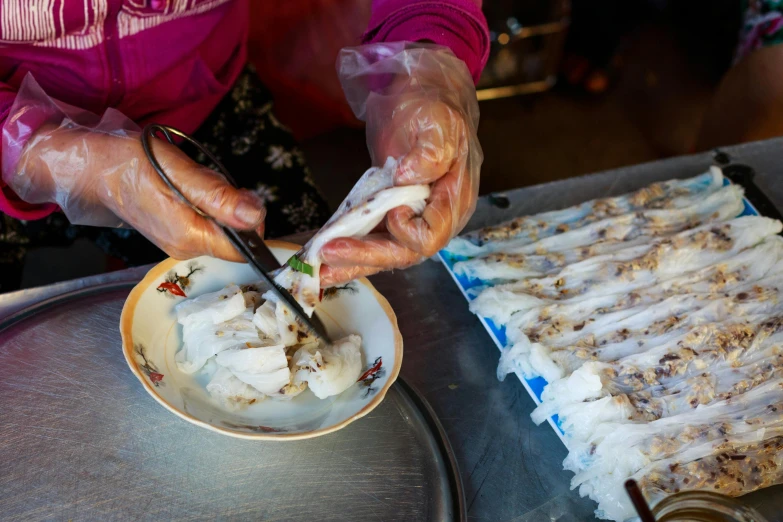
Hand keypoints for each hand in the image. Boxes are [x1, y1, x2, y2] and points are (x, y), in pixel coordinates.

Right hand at [13, 126, 265, 260]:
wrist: (95, 167)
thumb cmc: (133, 164)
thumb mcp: (180, 172)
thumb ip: (219, 197)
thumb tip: (255, 216)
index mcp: (190, 237)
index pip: (243, 250)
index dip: (254, 225)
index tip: (242, 196)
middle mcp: (186, 247)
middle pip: (235, 240)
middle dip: (237, 210)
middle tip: (214, 183)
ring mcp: (180, 243)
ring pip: (222, 230)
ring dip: (222, 205)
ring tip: (198, 183)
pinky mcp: (176, 234)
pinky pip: (207, 224)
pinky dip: (209, 206)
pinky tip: (191, 190)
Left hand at [322, 44, 481, 285]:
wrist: (422, 97)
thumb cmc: (434, 107)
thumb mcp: (437, 121)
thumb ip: (430, 152)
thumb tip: (409, 178)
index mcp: (454, 198)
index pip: (432, 235)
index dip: (408, 231)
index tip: (390, 210)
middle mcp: (435, 217)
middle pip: (403, 252)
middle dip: (366, 255)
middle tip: (330, 252)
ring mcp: (412, 219)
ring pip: (383, 253)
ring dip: (350, 262)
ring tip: (317, 269)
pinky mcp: (390, 215)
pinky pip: (371, 241)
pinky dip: (347, 252)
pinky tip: (321, 261)